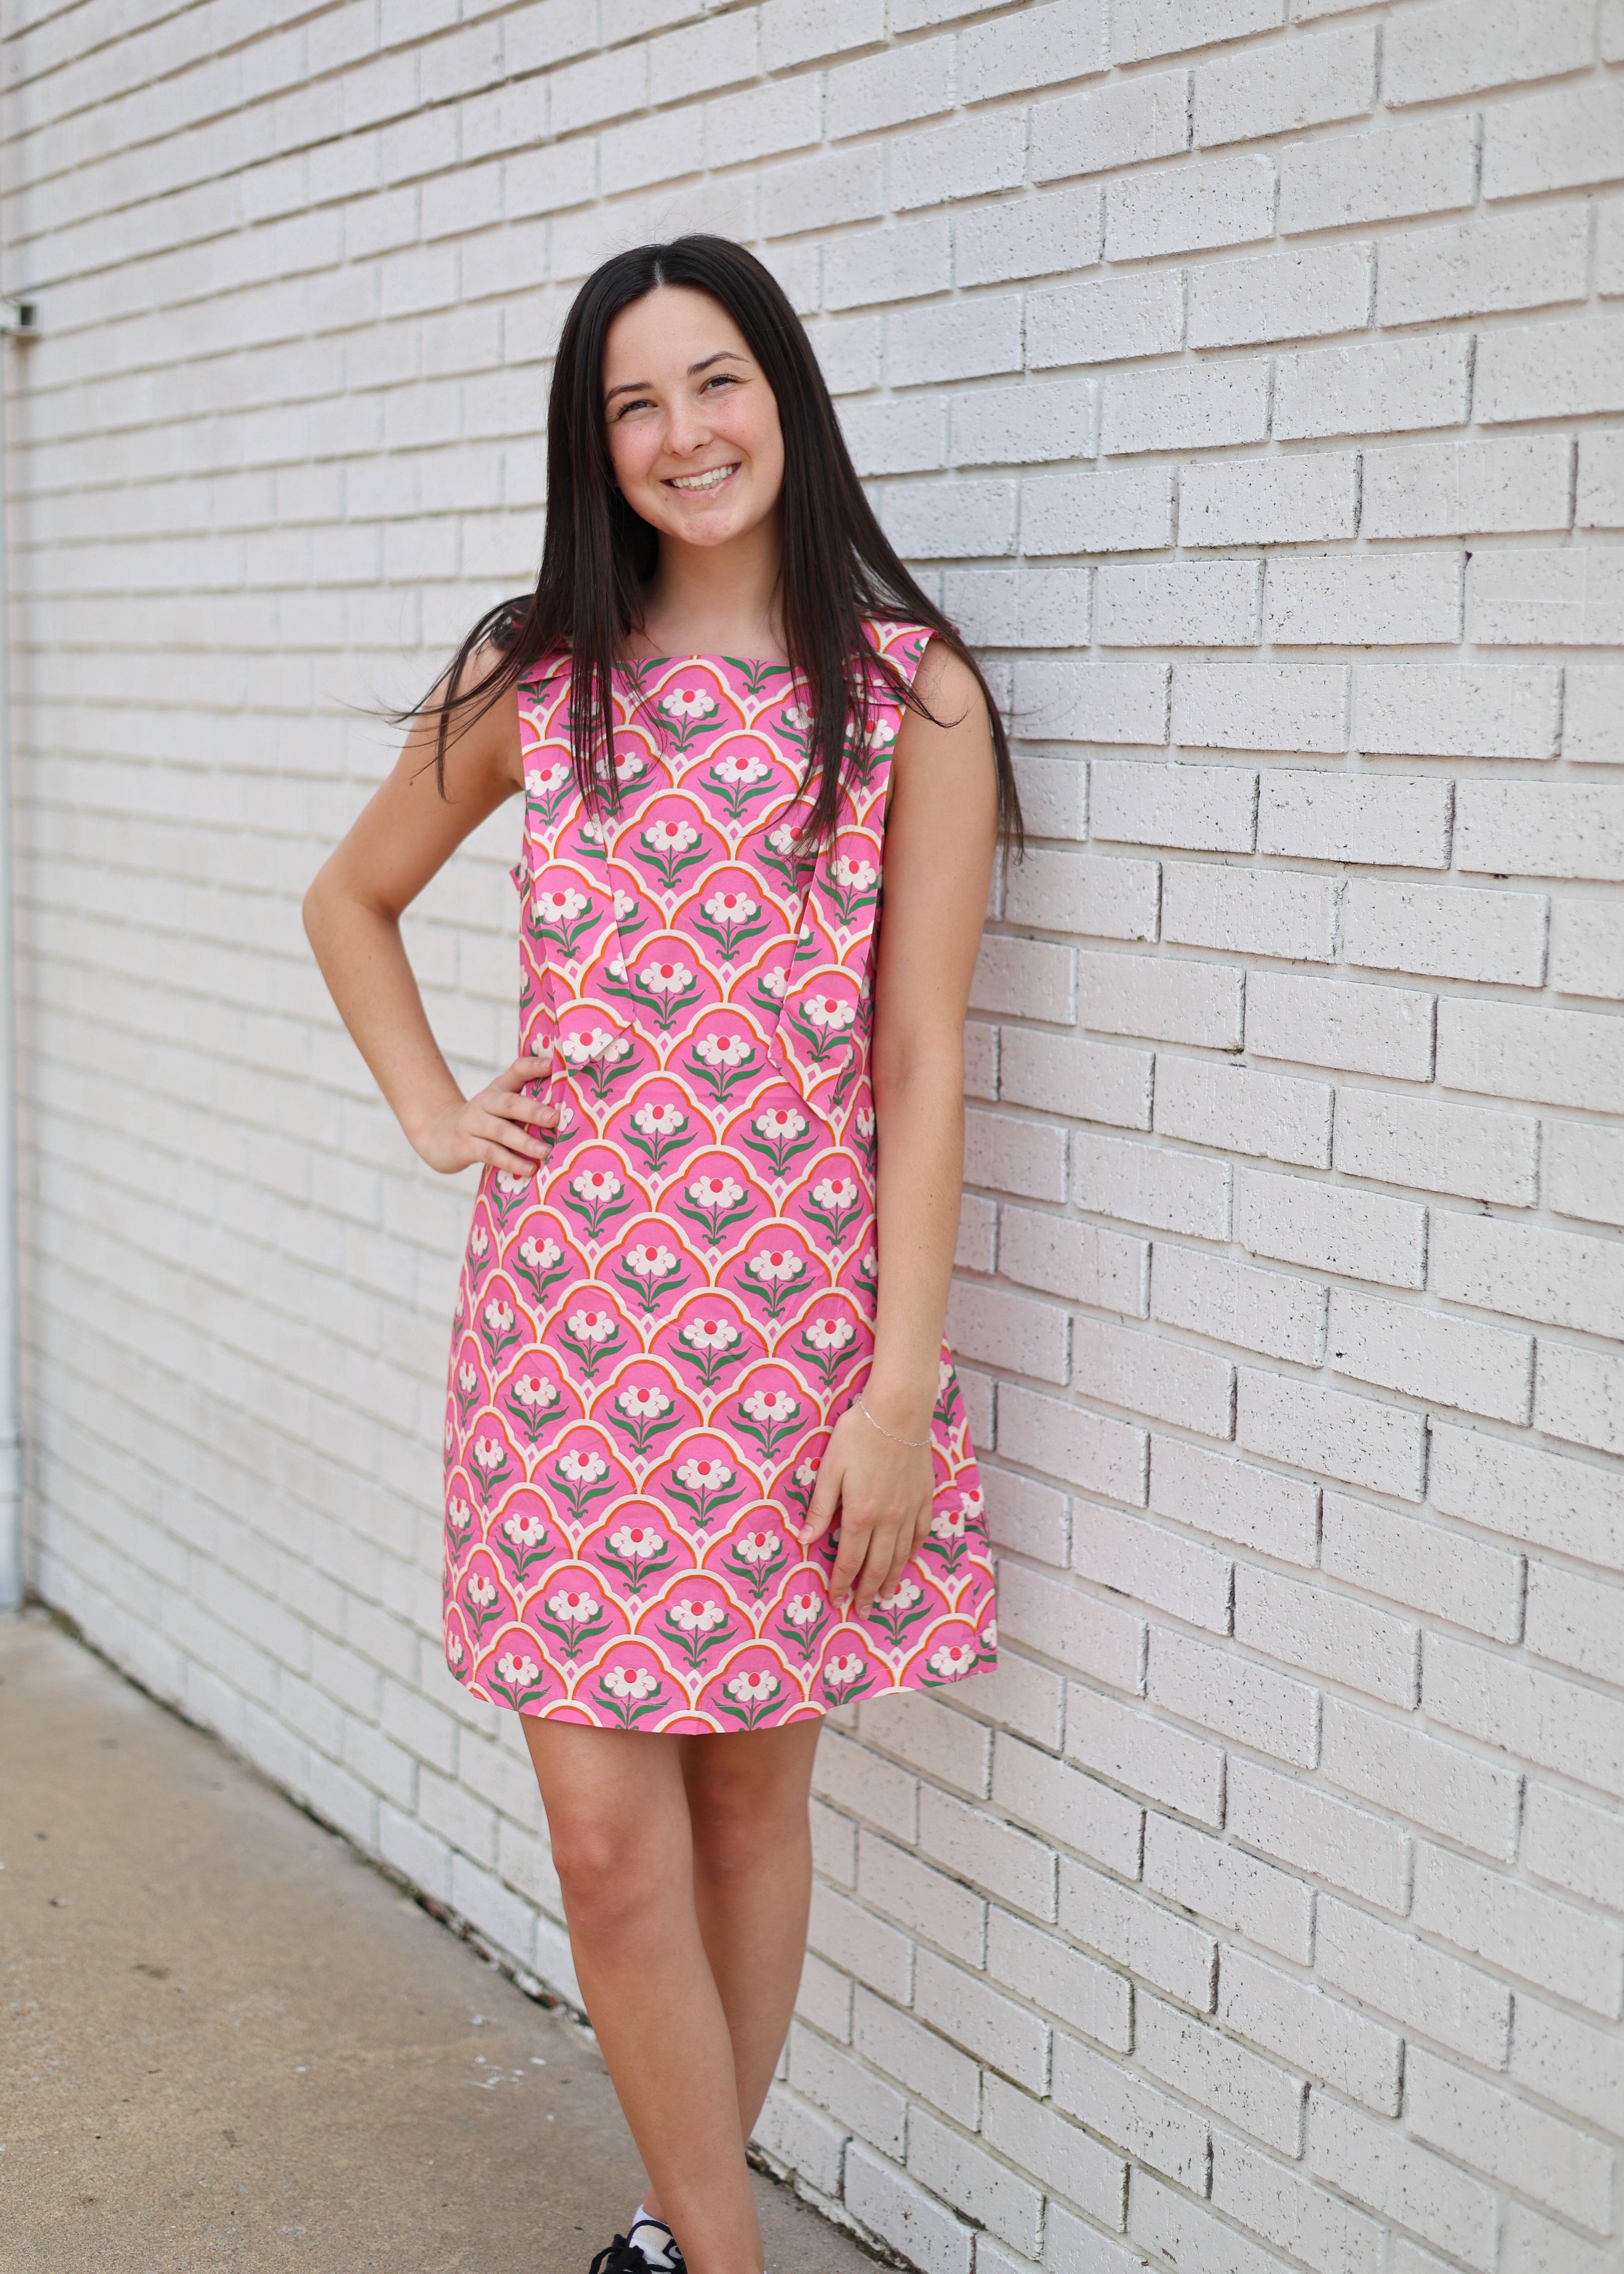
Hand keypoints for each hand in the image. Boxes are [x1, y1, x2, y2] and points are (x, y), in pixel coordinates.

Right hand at [414, 1053, 558, 1175]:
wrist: (438, 1134)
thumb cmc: (483, 1121)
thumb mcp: (500, 1106)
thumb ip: (526, 1102)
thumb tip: (566, 1106)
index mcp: (499, 1089)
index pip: (517, 1071)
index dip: (534, 1066)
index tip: (554, 1064)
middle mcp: (485, 1102)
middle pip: (510, 1103)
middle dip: (534, 1110)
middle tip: (556, 1119)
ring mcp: (472, 1124)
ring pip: (501, 1131)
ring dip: (525, 1142)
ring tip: (546, 1152)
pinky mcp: (464, 1145)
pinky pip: (490, 1153)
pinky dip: (511, 1162)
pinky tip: (529, 1169)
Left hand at [797, 1399, 934, 1618]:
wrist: (899, 1411)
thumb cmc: (858, 1434)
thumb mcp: (830, 1468)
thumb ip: (820, 1507)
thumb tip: (805, 1539)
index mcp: (861, 1513)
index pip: (849, 1560)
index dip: (841, 1583)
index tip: (835, 1600)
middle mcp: (888, 1519)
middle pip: (877, 1566)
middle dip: (867, 1592)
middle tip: (862, 1611)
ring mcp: (909, 1510)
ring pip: (901, 1556)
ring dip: (891, 1579)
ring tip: (885, 1596)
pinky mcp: (924, 1498)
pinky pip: (920, 1535)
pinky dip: (913, 1553)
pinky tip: (908, 1561)